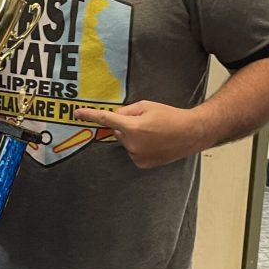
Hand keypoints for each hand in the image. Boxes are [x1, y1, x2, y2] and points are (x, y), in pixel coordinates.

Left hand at [73, 101, 208, 169]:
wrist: (191, 133)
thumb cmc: (170, 116)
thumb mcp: (146, 106)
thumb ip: (126, 110)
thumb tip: (114, 117)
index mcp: (132, 127)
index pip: (106, 119)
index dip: (90, 115)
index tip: (77, 113)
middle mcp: (132, 144)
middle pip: (117, 130)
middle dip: (125, 125)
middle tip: (145, 122)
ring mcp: (137, 156)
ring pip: (125, 141)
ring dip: (132, 136)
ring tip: (153, 133)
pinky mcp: (142, 163)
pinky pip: (132, 151)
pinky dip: (138, 146)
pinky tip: (153, 142)